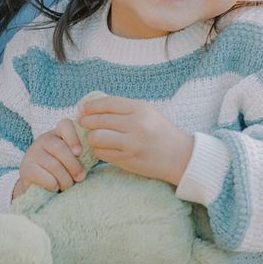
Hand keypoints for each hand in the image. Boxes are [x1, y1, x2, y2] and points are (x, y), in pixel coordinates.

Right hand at [16, 121, 85, 195]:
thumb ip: (80, 154)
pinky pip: (44, 177)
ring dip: (65, 179)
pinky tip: (54, 187)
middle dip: (73, 166)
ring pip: (53, 165)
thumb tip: (96, 152)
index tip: (79, 152)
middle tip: (80, 178)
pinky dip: (53, 185)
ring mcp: (32, 154)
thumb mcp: (71, 159)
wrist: (38, 186)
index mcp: (57, 134)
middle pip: (60, 148)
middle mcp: (43, 140)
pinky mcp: (25, 169)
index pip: (65, 125)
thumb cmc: (61, 171)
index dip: (74, 137)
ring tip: (67, 186)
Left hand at [75, 94, 192, 186]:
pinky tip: (103, 148)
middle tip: (82, 123)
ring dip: (91, 138)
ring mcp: (131, 143)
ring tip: (94, 137)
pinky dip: (99, 150)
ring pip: (96, 138)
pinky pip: (102, 153)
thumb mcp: (148, 113)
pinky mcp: (128, 160)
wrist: (181, 157)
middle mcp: (136, 124)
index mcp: (141, 108)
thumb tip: (93, 107)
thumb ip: (124, 109)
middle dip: (86, 121)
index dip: (90, 106)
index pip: (107, 103)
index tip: (82, 109)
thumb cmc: (161, 132)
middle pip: (98, 120)